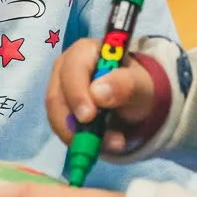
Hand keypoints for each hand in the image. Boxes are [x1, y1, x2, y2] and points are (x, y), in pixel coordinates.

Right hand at [46, 40, 154, 154]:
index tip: (88, 117)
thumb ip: (124, 85)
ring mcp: (59, 89)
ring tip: (111, 144)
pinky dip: (78, 141)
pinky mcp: (59, 109)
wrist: (134, 100)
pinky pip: (61, 128)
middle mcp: (64, 68)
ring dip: (79, 136)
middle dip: (74, 123)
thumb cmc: (136, 85)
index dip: (77, 94)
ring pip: (56, 116)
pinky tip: (101, 145)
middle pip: (56, 96)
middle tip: (95, 142)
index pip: (72, 70)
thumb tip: (97, 93)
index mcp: (84, 52)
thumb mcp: (140, 84)